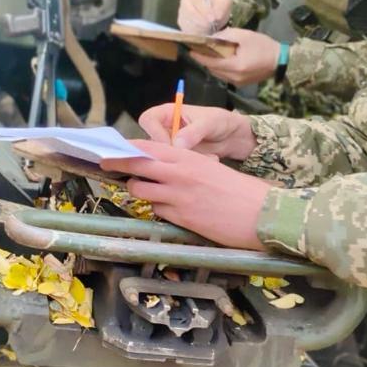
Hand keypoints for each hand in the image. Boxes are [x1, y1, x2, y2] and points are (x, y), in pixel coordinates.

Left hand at [100, 139, 270, 249]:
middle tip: (104, 164)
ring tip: (142, 189)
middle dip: (116, 164)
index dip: (127, 147)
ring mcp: (177, 197)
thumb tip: (160, 164)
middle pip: (135, 165)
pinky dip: (156, 208)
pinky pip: (156, 210)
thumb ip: (184, 164)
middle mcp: (178, 174)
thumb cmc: (239, 189)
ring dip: (137, 190)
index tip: (113, 147)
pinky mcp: (180, 219)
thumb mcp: (210, 167)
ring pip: (139, 190)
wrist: (261, 215)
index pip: (147, 146)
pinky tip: (166, 207)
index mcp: (187, 157)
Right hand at [138, 102, 256, 160]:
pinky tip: (210, 160)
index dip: (155, 133)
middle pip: (151, 143)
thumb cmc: (220, 121)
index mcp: (167, 113)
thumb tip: (176, 144)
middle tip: (190, 156)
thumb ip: (193, 132)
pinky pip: (176, 166)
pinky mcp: (178, 159)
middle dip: (171, 152)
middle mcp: (164, 129)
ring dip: (185, 160)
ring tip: (209, 157)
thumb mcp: (209, 122)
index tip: (171, 145)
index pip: (148, 120)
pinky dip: (192, 166)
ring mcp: (170, 145)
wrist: (234, 137)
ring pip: (164, 157)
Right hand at [177, 0, 232, 34]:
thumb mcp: (225, 2)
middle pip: (190, 12)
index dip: (205, 10)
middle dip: (202, 21)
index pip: (198, 0)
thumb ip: (222, 7)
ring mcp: (182, 13)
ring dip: (199, 28)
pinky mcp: (182, 23)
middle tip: (211, 27)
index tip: (213, 19)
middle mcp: (185, 1)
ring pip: (188, 22)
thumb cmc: (218, 5)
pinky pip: (186, 29)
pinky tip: (204, 33)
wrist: (214, 13)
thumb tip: (216, 17)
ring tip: (209, 30)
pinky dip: (196, 33)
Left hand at [188, 27, 280, 85]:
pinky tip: (220, 60)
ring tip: (207, 53)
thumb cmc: (263, 46)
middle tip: (198, 49)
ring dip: (211, 65)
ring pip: (217, 74)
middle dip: (204, 60)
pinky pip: (225, 76)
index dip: (199, 56)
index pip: (210, 63)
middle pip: (212, 70)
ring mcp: (237, 83)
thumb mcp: (244, 36)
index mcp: (235, 66)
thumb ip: (225, 36)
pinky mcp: (241, 84)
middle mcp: (234, 78)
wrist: (280, 60)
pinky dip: (220, 68)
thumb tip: (211, 38)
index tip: (190, 49)